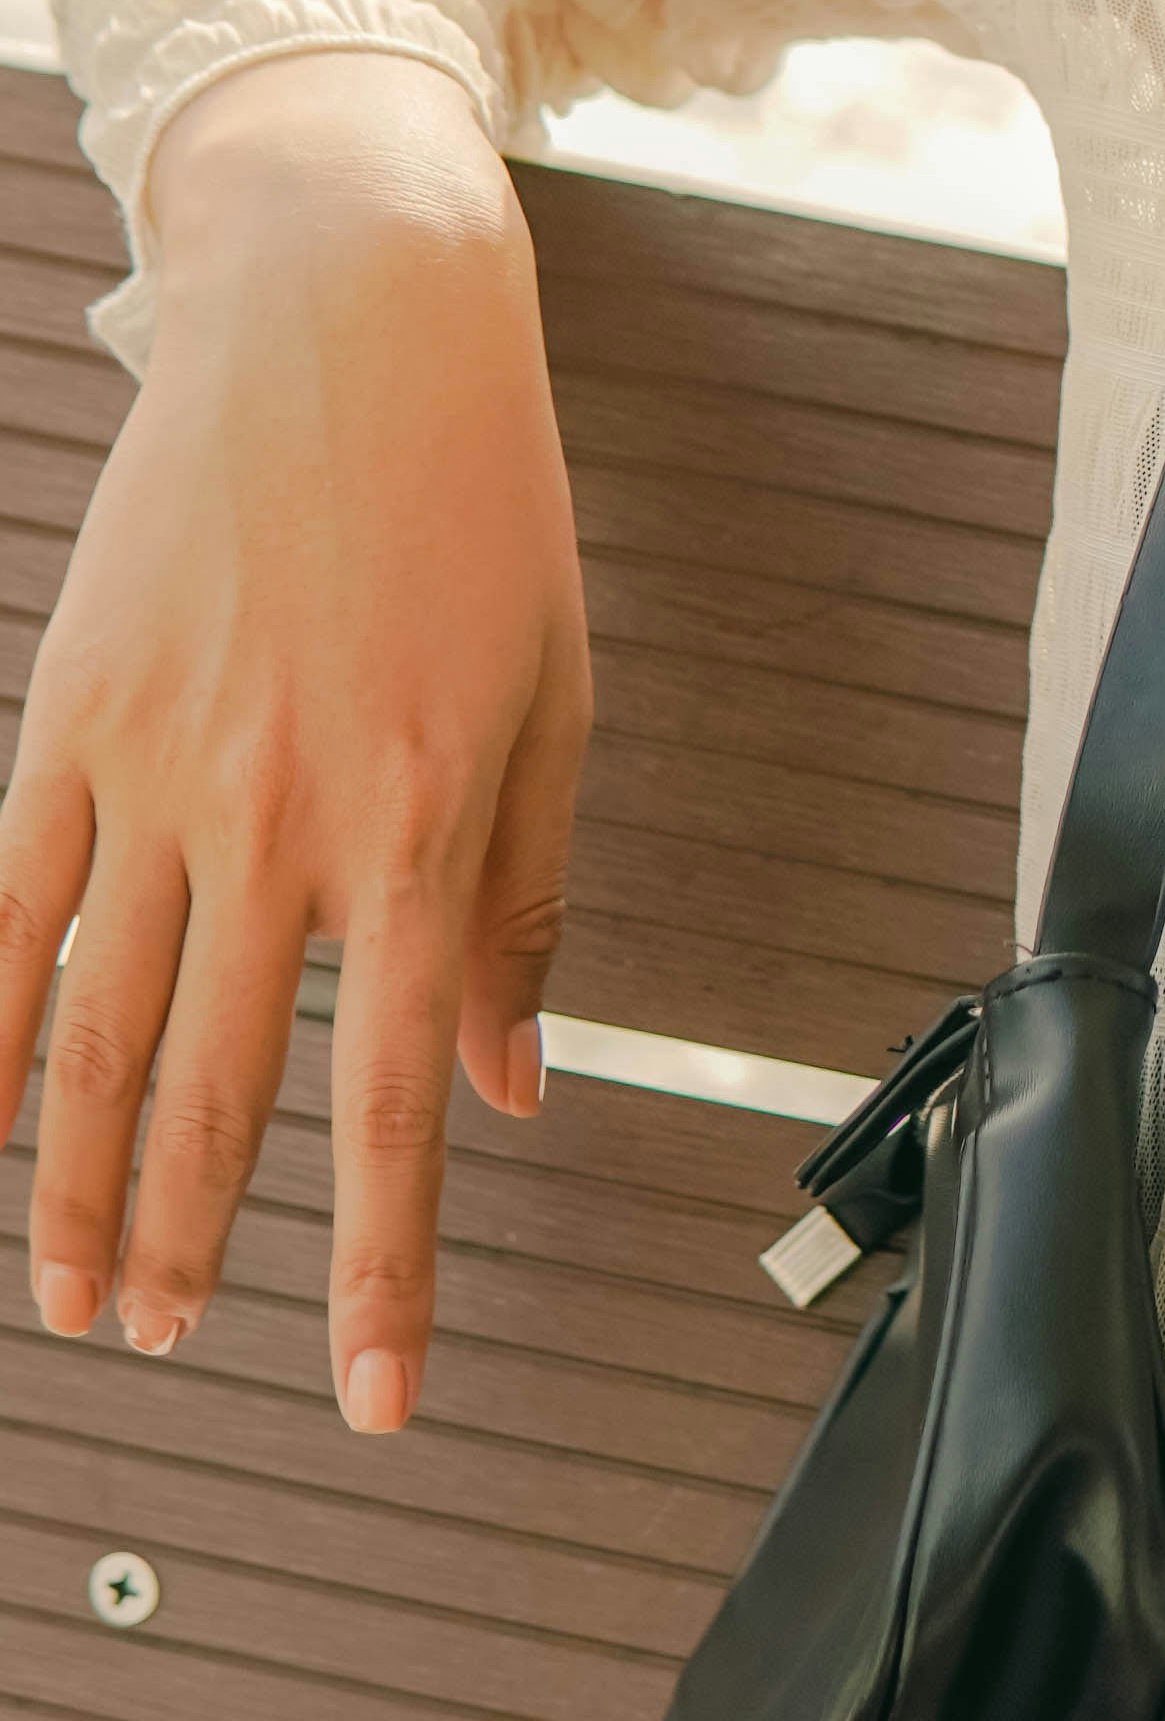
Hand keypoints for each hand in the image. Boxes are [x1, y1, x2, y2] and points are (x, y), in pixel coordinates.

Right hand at [0, 52, 591, 1431]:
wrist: (352, 317)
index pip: (399, 1105)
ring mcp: (157, 772)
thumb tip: (512, 1088)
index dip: (383, 1273)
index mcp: (423, 826)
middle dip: (195, 1247)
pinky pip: (3, 910)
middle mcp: (282, 819)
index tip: (378, 1402)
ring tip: (76, 1301)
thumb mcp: (553, 697)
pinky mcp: (65, 716)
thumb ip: (523, 902)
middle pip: (218, 1093)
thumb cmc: (481, 507)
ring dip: (80, 1185)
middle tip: (172, 1349)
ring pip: (95, 1032)